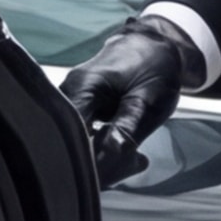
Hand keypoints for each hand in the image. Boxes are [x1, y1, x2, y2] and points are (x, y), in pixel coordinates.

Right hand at [65, 15, 193, 181]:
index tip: (110, 174)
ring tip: (133, 161)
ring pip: (73, 141)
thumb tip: (112, 153)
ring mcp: (68, 100)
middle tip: (131, 166)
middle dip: (96, 162)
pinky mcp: (76, 107)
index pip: (72, 132)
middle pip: (68, 140)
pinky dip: (100, 148)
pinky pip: (80, 135)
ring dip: (99, 157)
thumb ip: (127, 126)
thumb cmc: (154, 67)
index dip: (87, 157)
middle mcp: (66, 93)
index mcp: (82, 87)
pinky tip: (123, 153)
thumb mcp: (148, 99)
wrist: (153, 46)